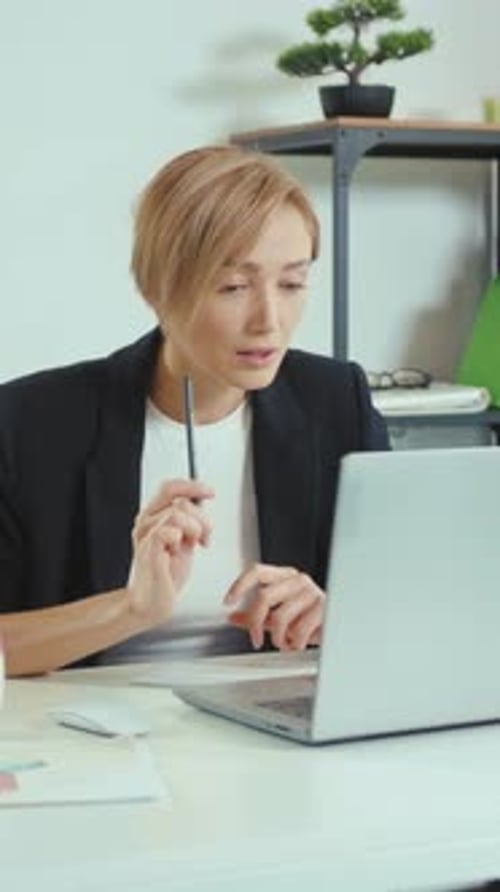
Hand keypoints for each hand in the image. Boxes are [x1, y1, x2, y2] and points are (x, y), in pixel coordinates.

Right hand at [128, 479, 212, 622]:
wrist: (152, 601)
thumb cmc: (166, 573)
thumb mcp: (184, 540)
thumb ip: (189, 521)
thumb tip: (201, 504)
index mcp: (153, 517)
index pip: (170, 488)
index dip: (192, 486)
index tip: (210, 492)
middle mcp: (146, 523)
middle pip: (180, 501)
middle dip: (202, 519)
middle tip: (204, 537)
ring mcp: (145, 536)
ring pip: (178, 514)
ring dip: (194, 530)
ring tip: (192, 546)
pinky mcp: (147, 550)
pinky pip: (168, 530)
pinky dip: (181, 539)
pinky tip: (179, 551)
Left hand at [223, 563, 323, 650]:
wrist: (338, 627)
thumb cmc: (309, 618)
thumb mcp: (279, 616)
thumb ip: (256, 615)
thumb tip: (232, 617)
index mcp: (285, 576)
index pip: (257, 571)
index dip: (240, 585)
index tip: (228, 601)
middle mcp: (297, 580)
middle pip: (264, 596)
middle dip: (255, 623)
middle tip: (256, 639)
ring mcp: (311, 592)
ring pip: (279, 617)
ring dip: (277, 638)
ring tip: (284, 643)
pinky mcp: (323, 608)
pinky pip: (298, 630)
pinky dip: (293, 644)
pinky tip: (297, 644)